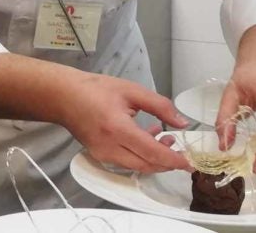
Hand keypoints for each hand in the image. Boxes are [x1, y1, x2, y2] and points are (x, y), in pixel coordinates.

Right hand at [58, 73, 191, 173]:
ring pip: (138, 166)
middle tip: (179, 145)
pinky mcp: (100, 157)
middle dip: (167, 161)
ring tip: (164, 136)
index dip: (174, 160)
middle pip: (147, 166)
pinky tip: (146, 137)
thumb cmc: (96, 90)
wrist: (64, 97)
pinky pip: (127, 162)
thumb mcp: (132, 90)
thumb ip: (160, 106)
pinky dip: (142, 155)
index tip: (191, 163)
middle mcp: (110, 148)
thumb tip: (182, 123)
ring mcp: (103, 155)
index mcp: (118, 129)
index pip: (152, 153)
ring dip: (155, 157)